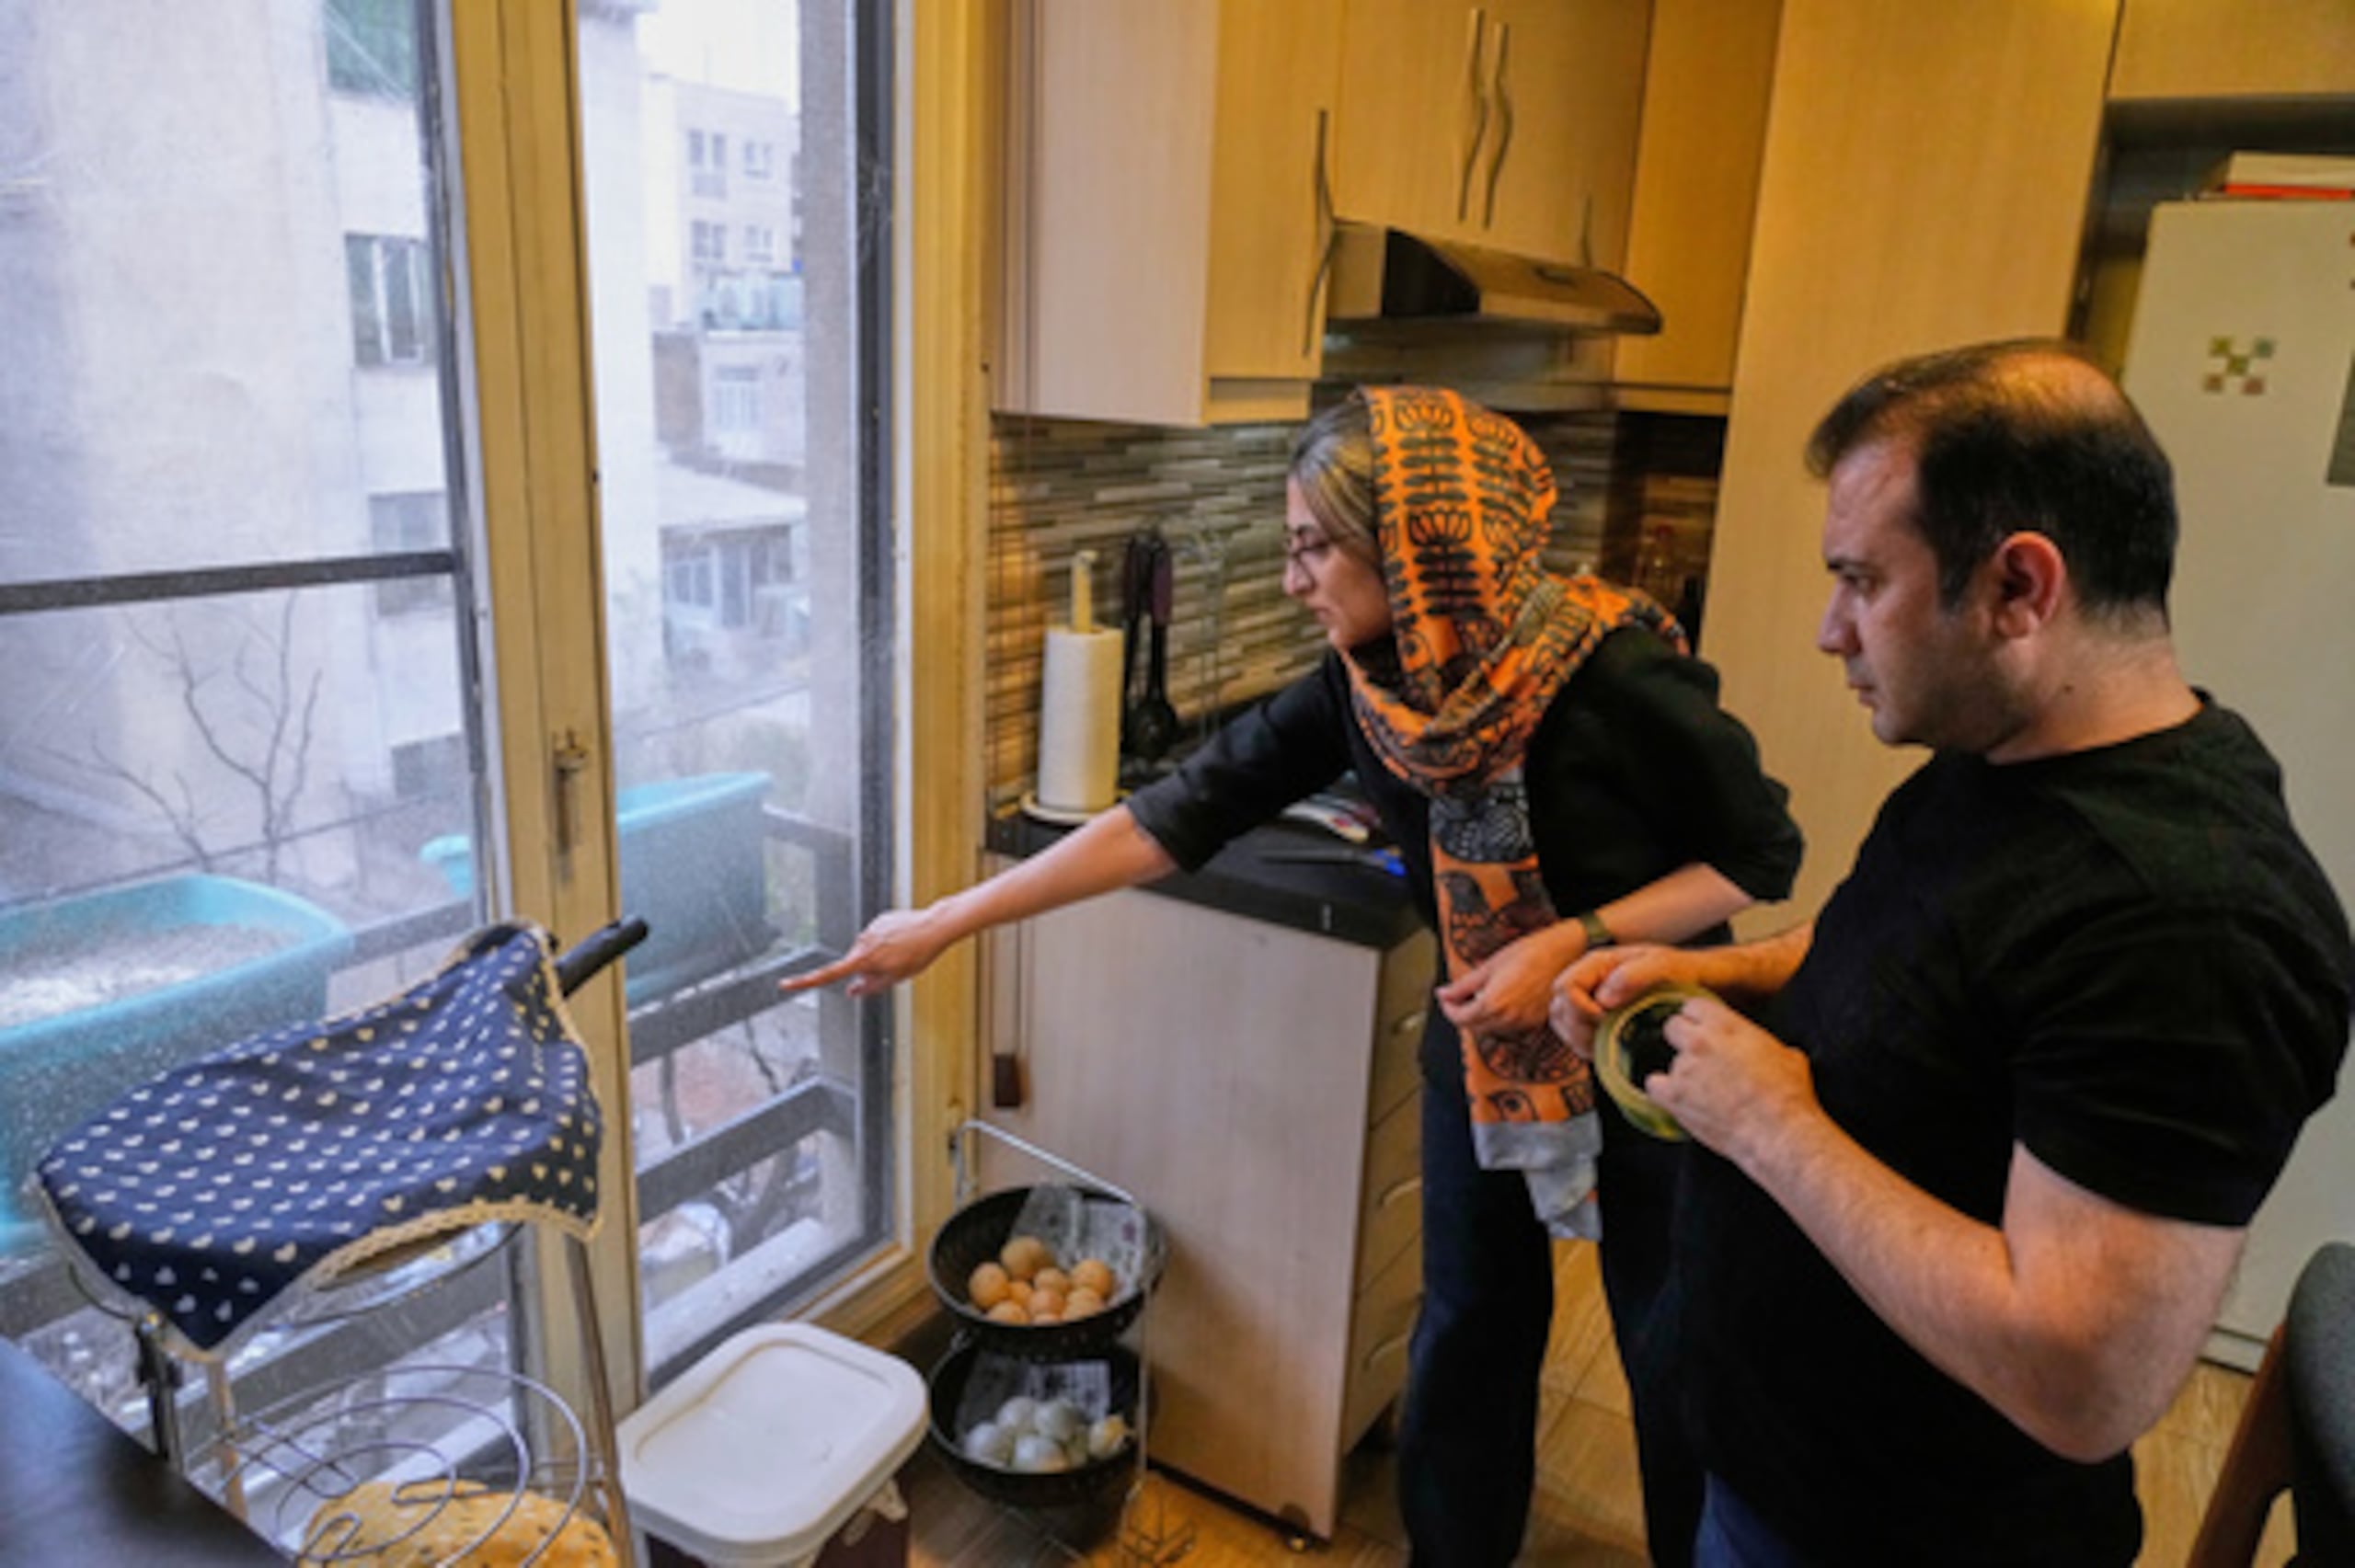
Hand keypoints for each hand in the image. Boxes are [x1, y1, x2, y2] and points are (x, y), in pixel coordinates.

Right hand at [779, 907, 952, 998]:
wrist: (934, 926)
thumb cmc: (918, 954)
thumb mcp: (896, 978)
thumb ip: (870, 987)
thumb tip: (852, 991)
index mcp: (863, 959)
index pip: (829, 974)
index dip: (805, 981)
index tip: (786, 983)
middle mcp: (862, 941)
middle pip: (857, 963)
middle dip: (869, 969)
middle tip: (895, 968)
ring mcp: (871, 928)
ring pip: (870, 949)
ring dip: (882, 954)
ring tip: (905, 951)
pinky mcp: (880, 919)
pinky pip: (879, 936)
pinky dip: (889, 942)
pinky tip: (905, 940)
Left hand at [1435, 924, 1581, 1035]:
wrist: (1566, 953)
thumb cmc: (1530, 952)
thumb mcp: (1490, 965)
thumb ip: (1463, 985)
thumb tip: (1443, 993)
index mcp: (1493, 1004)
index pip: (1459, 1018)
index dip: (1448, 1008)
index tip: (1444, 997)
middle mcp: (1508, 1019)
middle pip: (1473, 1027)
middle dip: (1461, 1014)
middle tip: (1456, 997)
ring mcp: (1523, 1024)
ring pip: (1489, 1031)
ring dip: (1479, 1019)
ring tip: (1477, 997)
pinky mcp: (1534, 1023)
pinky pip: (1507, 1029)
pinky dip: (1496, 1020)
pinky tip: (1498, 1003)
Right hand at [1549, 943, 1696, 1059]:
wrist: (1693, 980)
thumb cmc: (1679, 970)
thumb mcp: (1663, 965)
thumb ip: (1634, 975)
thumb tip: (1603, 999)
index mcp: (1597, 963)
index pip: (1566, 987)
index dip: (1580, 1009)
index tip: (1605, 1019)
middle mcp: (1588, 979)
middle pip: (1559, 1007)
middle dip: (1578, 1028)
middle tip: (1603, 1037)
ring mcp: (1588, 999)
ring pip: (1561, 1023)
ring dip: (1579, 1039)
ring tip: (1603, 1044)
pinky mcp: (1594, 1017)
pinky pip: (1574, 1035)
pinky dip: (1584, 1045)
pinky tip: (1604, 1048)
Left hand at [1644, 992, 1818, 1168]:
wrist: (1777, 1132)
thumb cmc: (1788, 1096)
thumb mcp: (1788, 1056)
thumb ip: (1767, 1046)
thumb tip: (1772, 1052)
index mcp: (1727, 1025)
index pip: (1693, 1005)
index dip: (1697, 1019)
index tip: (1702, 1029)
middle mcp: (1701, 1041)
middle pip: (1672, 1026)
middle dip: (1682, 1039)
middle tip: (1696, 1056)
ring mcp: (1685, 1068)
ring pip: (1668, 1060)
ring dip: (1681, 1072)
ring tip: (1700, 1090)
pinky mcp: (1675, 1096)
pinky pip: (1653, 1086)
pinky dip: (1662, 1092)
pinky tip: (1676, 1098)